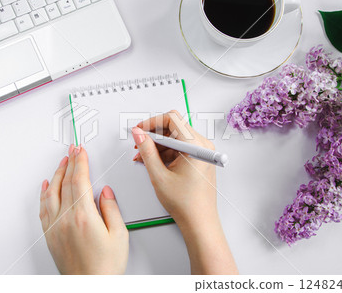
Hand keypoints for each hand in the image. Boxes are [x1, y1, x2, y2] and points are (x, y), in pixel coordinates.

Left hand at [39, 145, 128, 273]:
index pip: (80, 180)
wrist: (89, 286)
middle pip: (66, 183)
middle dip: (70, 163)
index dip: (80, 162)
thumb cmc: (105, 267)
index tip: (81, 151)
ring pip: (52, 192)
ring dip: (57, 174)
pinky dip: (44, 193)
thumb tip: (105, 192)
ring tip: (62, 163)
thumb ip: (111, 210)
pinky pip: (43, 208)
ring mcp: (55, 227)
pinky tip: (46, 186)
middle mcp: (66, 219)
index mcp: (84, 216)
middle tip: (72, 150)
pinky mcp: (50, 235)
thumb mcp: (119, 236)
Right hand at [132, 110, 216, 225]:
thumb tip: (139, 134)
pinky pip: (180, 147)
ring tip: (143, 157)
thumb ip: (146, 151)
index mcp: (196, 146)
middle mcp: (202, 146)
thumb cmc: (187, 203)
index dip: (152, 122)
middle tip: (139, 144)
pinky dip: (165, 152)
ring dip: (158, 145)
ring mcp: (202, 152)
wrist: (199, 221)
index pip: (172, 119)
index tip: (140, 130)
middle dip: (154, 135)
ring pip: (175, 138)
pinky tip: (153, 162)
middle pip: (174, 127)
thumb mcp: (159, 175)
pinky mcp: (199, 158)